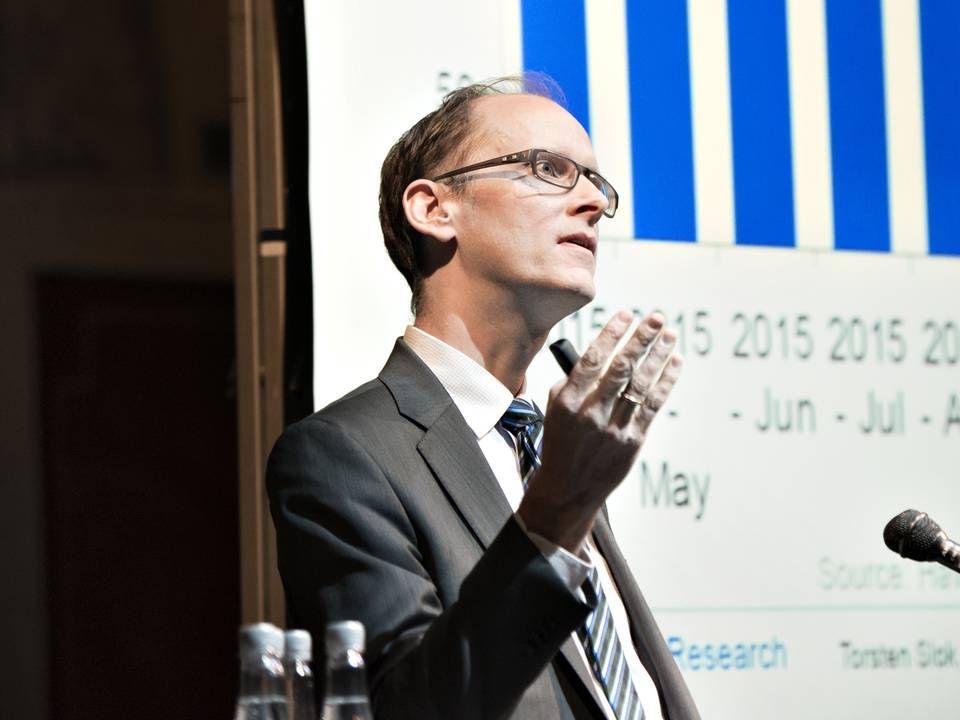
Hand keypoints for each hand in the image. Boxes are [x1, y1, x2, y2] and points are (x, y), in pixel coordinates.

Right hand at [518, 310, 682, 551]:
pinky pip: (653, 406)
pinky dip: (666, 382)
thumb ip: (573, 382)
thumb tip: (600, 351)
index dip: (611, 335)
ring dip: (659, 357)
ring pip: (641, 386)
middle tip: (656, 317)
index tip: (626, 314)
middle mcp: (592, 414)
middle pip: (621, 369)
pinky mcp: (633, 441)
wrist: (568, 489)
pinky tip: (675, 362)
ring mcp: (614, 429)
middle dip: (641, 340)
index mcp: (568, 403)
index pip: (592, 360)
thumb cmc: (561, 441)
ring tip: (670, 334)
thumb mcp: (555, 410)